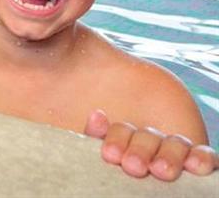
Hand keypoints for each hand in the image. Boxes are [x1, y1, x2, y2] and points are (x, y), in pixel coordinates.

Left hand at [84, 110, 217, 179]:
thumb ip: (100, 140)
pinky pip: (205, 155)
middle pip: (147, 137)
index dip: (116, 139)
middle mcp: (152, 146)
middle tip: (133, 166)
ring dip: (170, 154)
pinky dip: (202, 157)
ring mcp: (176, 153)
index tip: (110, 155)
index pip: (121, 132)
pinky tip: (195, 165)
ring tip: (161, 171)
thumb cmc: (116, 185)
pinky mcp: (199, 163)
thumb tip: (97, 116)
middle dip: (140, 150)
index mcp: (127, 144)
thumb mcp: (112, 156)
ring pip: (176, 144)